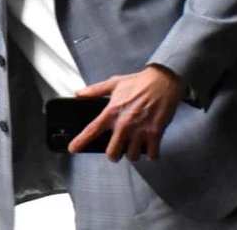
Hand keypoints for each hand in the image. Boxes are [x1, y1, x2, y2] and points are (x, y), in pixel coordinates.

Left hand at [68, 64, 186, 160]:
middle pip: (113, 153)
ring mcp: (140, 130)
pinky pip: (151, 154)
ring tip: (133, 146)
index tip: (73, 149)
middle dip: (114, 154)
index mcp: (111, 112)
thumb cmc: (139, 82)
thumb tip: (79, 93)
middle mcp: (124, 124)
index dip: (81, 142)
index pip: (92, 130)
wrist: (163, 81)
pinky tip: (148, 146)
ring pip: (131, 156)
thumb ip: (95, 90)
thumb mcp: (113, 83)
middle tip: (117, 149)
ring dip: (132, 154)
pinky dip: (150, 153)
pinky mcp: (155, 133)